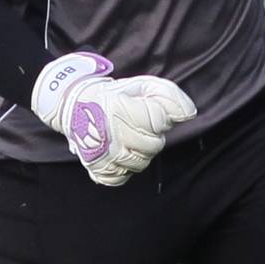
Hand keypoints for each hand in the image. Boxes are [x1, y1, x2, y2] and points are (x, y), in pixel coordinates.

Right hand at [30, 52, 197, 186]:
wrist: (75, 106)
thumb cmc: (116, 95)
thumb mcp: (142, 85)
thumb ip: (169, 95)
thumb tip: (189, 115)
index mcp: (119, 108)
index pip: (159, 121)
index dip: (159, 117)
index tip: (146, 111)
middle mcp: (109, 134)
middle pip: (153, 145)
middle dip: (151, 135)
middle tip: (137, 125)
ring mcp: (101, 155)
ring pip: (141, 164)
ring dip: (140, 152)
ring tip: (128, 138)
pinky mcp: (96, 169)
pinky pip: (122, 177)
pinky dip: (124, 168)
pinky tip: (119, 152)